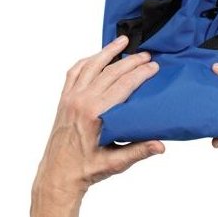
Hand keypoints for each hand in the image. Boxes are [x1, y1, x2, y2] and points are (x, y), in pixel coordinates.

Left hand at [33, 34, 164, 202]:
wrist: (57, 175)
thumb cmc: (84, 170)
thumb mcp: (114, 163)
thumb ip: (138, 151)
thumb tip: (160, 145)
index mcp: (94, 114)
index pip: (122, 86)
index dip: (140, 73)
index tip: (154, 66)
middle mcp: (80, 101)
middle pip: (110, 72)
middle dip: (130, 61)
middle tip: (147, 55)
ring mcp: (70, 98)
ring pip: (91, 66)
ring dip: (108, 52)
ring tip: (123, 41)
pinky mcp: (64, 100)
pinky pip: (74, 73)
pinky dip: (87, 61)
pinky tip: (97, 56)